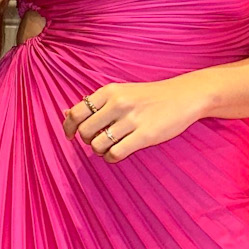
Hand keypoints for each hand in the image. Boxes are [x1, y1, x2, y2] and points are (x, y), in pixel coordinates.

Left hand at [63, 77, 201, 162]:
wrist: (183, 96)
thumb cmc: (148, 96)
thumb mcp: (120, 92)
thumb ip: (94, 103)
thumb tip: (65, 113)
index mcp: (109, 91)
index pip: (76, 113)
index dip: (69, 128)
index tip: (72, 135)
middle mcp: (118, 103)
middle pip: (84, 132)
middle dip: (87, 141)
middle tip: (97, 140)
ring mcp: (132, 119)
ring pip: (98, 145)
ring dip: (100, 151)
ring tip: (110, 147)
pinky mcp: (145, 135)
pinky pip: (115, 153)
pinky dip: (111, 157)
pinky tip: (117, 153)